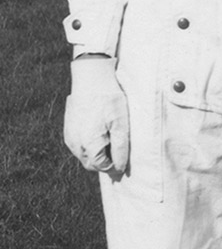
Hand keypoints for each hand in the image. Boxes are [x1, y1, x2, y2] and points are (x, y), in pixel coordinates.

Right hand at [63, 56, 129, 176]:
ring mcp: (70, 137)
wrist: (90, 80)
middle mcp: (75, 144)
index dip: (115, 166)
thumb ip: (120, 149)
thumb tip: (120, 169)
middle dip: (105, 162)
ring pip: (84, 155)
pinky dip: (89, 145)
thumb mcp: (121, 125)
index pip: (102, 167)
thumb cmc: (109, 101)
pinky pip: (79, 145)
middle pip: (91, 164)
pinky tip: (100, 131)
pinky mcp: (68, 129)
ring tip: (110, 137)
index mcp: (89, 145)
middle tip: (118, 149)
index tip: (124, 157)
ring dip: (96, 154)